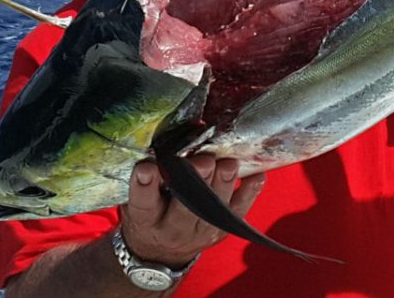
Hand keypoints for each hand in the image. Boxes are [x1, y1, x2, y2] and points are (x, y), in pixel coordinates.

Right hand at [119, 156, 264, 267]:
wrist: (162, 251)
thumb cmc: (151, 213)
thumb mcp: (138, 200)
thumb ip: (147, 179)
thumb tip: (159, 143)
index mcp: (146, 219)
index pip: (144, 203)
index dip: (144, 186)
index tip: (147, 167)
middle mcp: (173, 229)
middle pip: (185, 208)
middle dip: (196, 181)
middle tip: (204, 161)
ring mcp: (201, 231)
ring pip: (214, 209)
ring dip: (223, 184)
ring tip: (228, 163)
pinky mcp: (222, 230)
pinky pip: (240, 210)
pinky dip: (249, 191)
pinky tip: (255, 174)